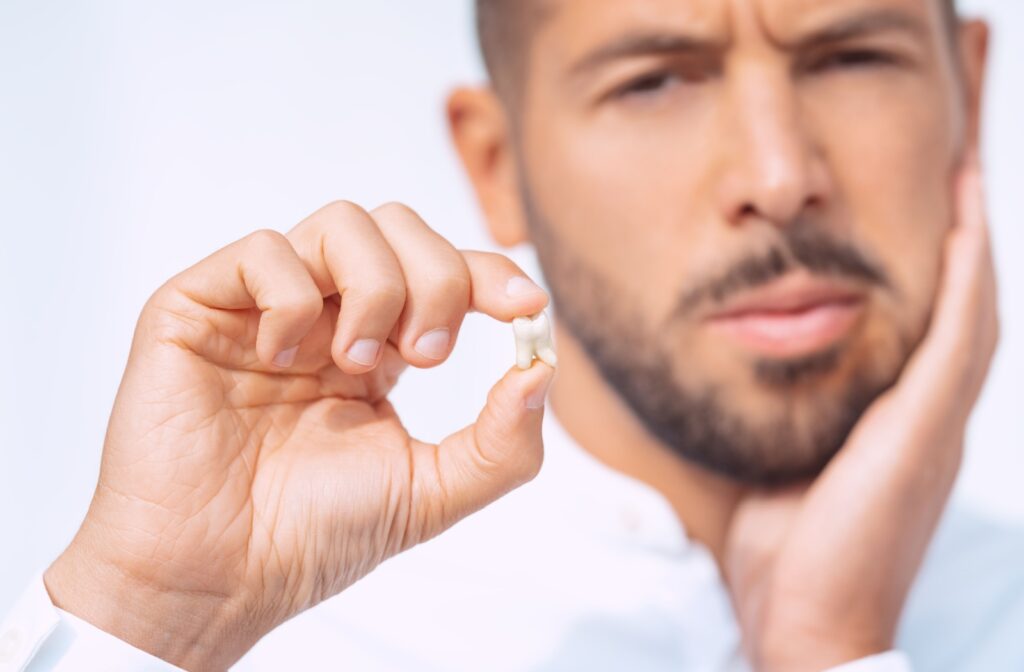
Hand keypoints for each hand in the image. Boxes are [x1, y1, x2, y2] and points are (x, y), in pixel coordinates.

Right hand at [43, 201, 554, 670]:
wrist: (217, 576)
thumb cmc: (313, 537)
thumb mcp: (431, 494)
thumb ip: (501, 441)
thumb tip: (542, 368)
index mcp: (376, 349)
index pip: (441, 273)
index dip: (488, 274)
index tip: (525, 307)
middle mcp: (325, 317)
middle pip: (399, 227)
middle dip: (436, 281)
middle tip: (427, 357)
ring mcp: (264, 306)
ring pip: (342, 222)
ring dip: (374, 287)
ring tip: (356, 364)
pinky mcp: (200, 305)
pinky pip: (264, 250)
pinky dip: (293, 298)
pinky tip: (282, 357)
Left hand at [724, 160, 999, 670]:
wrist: (806, 623)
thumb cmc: (791, 551)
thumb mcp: (788, 466)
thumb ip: (790, 420)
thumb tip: (758, 378)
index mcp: (900, 428)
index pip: (929, 333)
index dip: (936, 272)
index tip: (927, 211)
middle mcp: (929, 421)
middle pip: (961, 312)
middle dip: (965, 241)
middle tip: (960, 171)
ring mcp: (934, 427)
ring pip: (970, 316)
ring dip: (973, 244)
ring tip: (968, 176)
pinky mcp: (923, 434)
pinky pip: (955, 342)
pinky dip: (964, 281)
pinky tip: (965, 227)